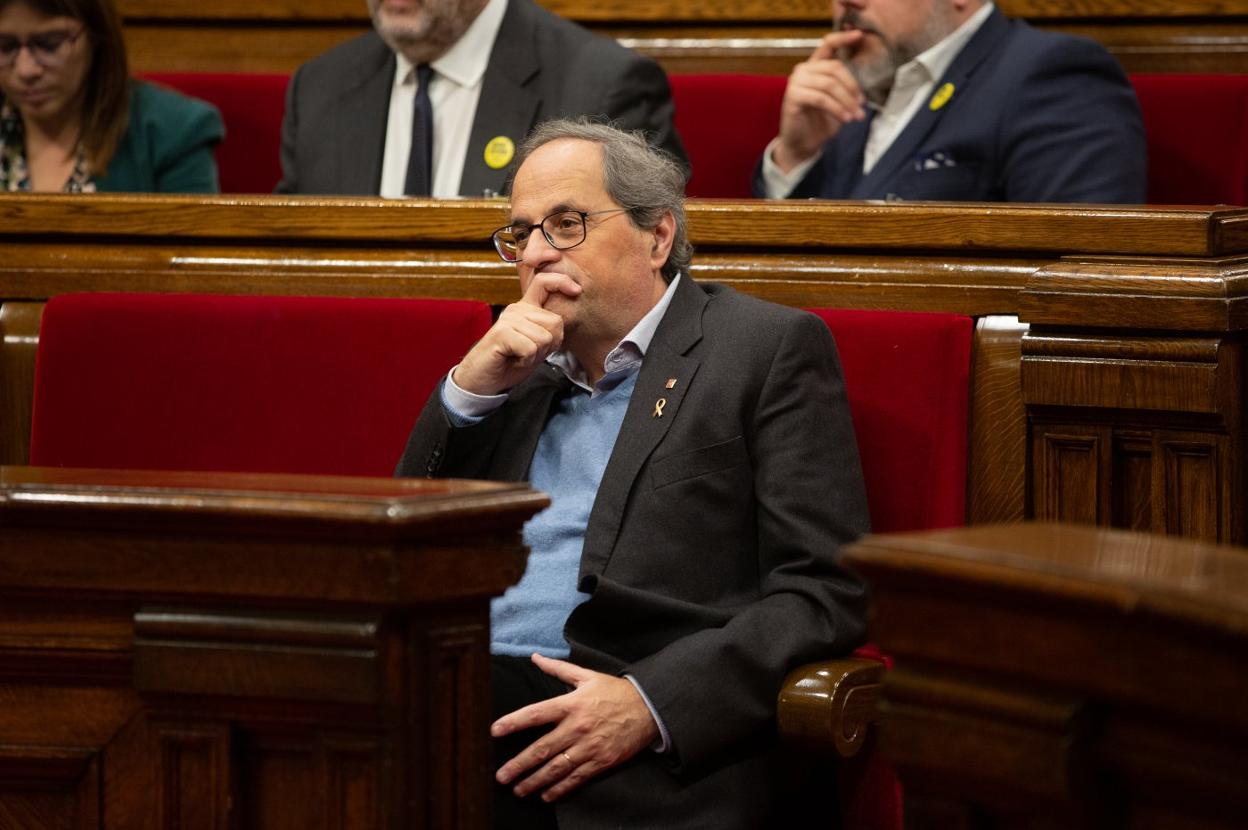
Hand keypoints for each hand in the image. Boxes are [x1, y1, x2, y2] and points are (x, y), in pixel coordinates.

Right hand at [452, 272, 580, 395]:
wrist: (484, 380)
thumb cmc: (510, 363)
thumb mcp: (537, 346)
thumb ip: (550, 332)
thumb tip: (561, 322)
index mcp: (526, 308)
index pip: (544, 283)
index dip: (561, 282)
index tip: (576, 290)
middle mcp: (517, 309)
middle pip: (555, 322)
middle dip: (550, 345)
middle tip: (530, 352)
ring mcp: (508, 319)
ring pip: (544, 337)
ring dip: (536, 355)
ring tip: (520, 356)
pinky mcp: (501, 332)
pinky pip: (531, 348)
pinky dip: (526, 360)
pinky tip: (514, 359)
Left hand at [492, 653, 659, 801]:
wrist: (649, 709)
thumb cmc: (615, 691)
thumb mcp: (587, 676)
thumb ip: (558, 669)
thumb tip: (535, 657)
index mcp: (571, 704)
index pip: (536, 714)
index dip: (513, 722)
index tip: (495, 731)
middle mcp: (577, 727)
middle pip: (541, 749)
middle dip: (518, 764)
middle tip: (501, 776)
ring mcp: (589, 747)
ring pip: (556, 768)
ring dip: (534, 781)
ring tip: (518, 789)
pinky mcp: (601, 761)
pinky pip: (576, 778)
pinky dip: (559, 789)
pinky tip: (545, 795)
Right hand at [773, 31, 867, 171]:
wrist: (803, 144)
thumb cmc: (821, 121)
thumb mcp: (838, 101)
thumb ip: (846, 87)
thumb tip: (862, 86)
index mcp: (815, 66)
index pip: (828, 45)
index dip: (843, 37)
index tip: (859, 34)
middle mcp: (803, 70)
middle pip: (834, 68)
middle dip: (852, 87)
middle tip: (861, 105)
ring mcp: (796, 82)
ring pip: (829, 85)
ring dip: (846, 101)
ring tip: (855, 116)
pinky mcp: (793, 97)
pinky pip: (820, 98)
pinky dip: (836, 109)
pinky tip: (845, 119)